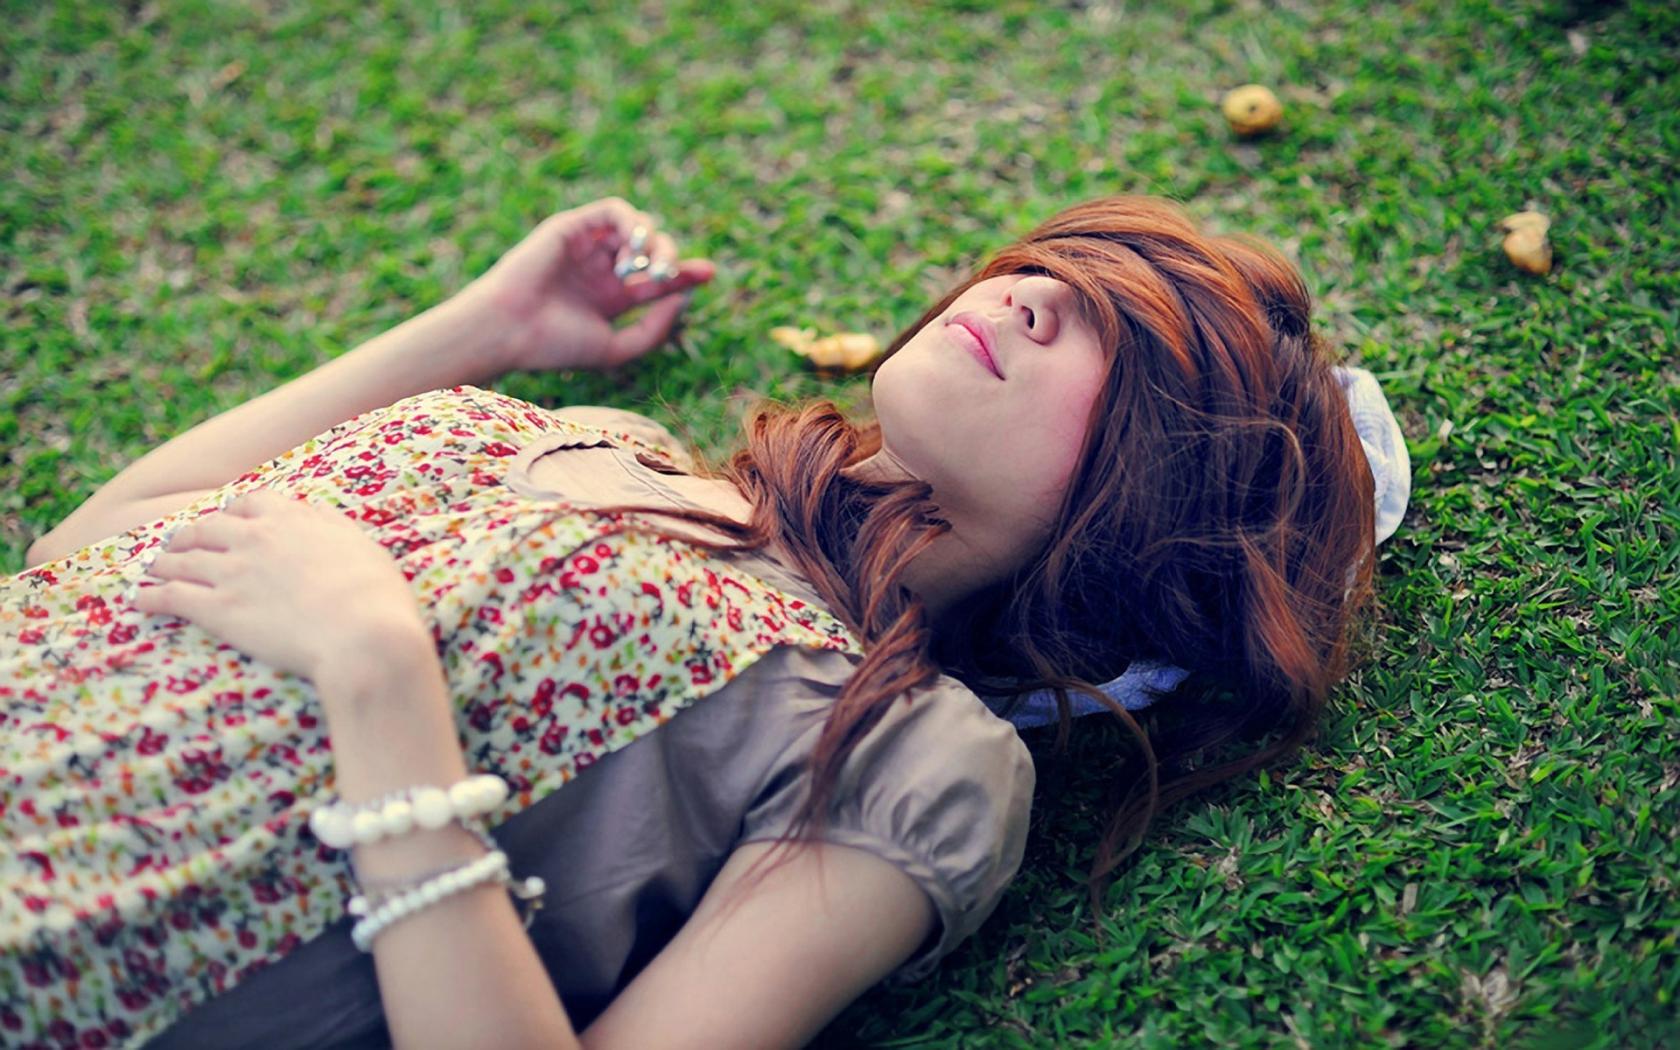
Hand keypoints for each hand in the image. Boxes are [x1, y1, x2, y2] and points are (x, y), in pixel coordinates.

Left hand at [131, 489, 427, 683]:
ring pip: (181, 559)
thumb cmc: (375, 595)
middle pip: (206, 527)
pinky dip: (150, 596)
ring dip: (163, 562)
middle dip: (190, 534)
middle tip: (180, 543)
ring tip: (153, 568)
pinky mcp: (216, 610)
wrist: (364, 634)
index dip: (235, 512)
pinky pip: (170, 596)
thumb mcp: (362, 546)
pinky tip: (139, 599)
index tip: (230, 520)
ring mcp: (231, 572)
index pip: (249, 502)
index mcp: (290, 518)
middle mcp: (253, 538)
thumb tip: (315, 516)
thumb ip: (331, 527)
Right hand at [461, 196, 715, 373]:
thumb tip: (682, 298)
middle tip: (667, 276)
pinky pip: (615, 210)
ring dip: (652, 243)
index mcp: (610, 299)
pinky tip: (633, 249)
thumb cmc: (556, 345)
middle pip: (653, 252)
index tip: (709, 273)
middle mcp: (601, 270)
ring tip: (644, 269)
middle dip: (670, 259)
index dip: (686, 274)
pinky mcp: (573, 226)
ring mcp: (587, 247)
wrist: (510, 330)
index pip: (657, 280)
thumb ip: (655, 330)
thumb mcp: (617, 349)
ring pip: (638, 228)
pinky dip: (633, 223)